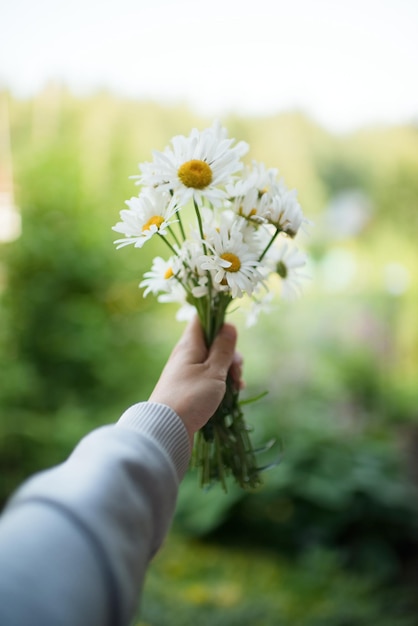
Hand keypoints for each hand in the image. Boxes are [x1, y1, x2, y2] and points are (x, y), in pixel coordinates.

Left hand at [149, 316, 241, 444]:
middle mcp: (186, 355)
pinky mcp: (189, 388)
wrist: (166, 429)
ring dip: (229, 370)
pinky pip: (209, 377)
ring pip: (213, 361)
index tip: (232, 338)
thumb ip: (223, 348)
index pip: (202, 319)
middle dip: (230, 353)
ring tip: (237, 385)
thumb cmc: (191, 397)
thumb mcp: (213, 371)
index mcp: (189, 345)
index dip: (219, 322)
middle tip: (237, 370)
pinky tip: (233, 393)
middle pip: (212, 342)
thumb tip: (229, 325)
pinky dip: (222, 382)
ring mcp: (187, 372)